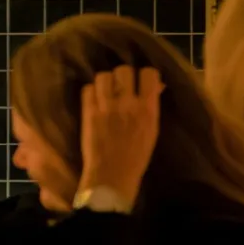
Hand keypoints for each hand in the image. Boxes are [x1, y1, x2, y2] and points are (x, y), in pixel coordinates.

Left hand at [79, 65, 162, 207]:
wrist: (112, 174)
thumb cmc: (137, 155)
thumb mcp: (153, 129)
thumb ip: (152, 105)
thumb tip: (156, 86)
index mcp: (147, 109)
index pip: (148, 74)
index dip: (145, 74)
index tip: (142, 81)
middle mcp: (127, 103)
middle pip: (124, 70)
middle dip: (124, 76)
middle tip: (122, 86)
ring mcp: (105, 107)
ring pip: (103, 76)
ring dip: (106, 81)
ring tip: (106, 91)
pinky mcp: (88, 112)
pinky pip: (87, 88)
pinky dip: (92, 91)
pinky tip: (95, 99)